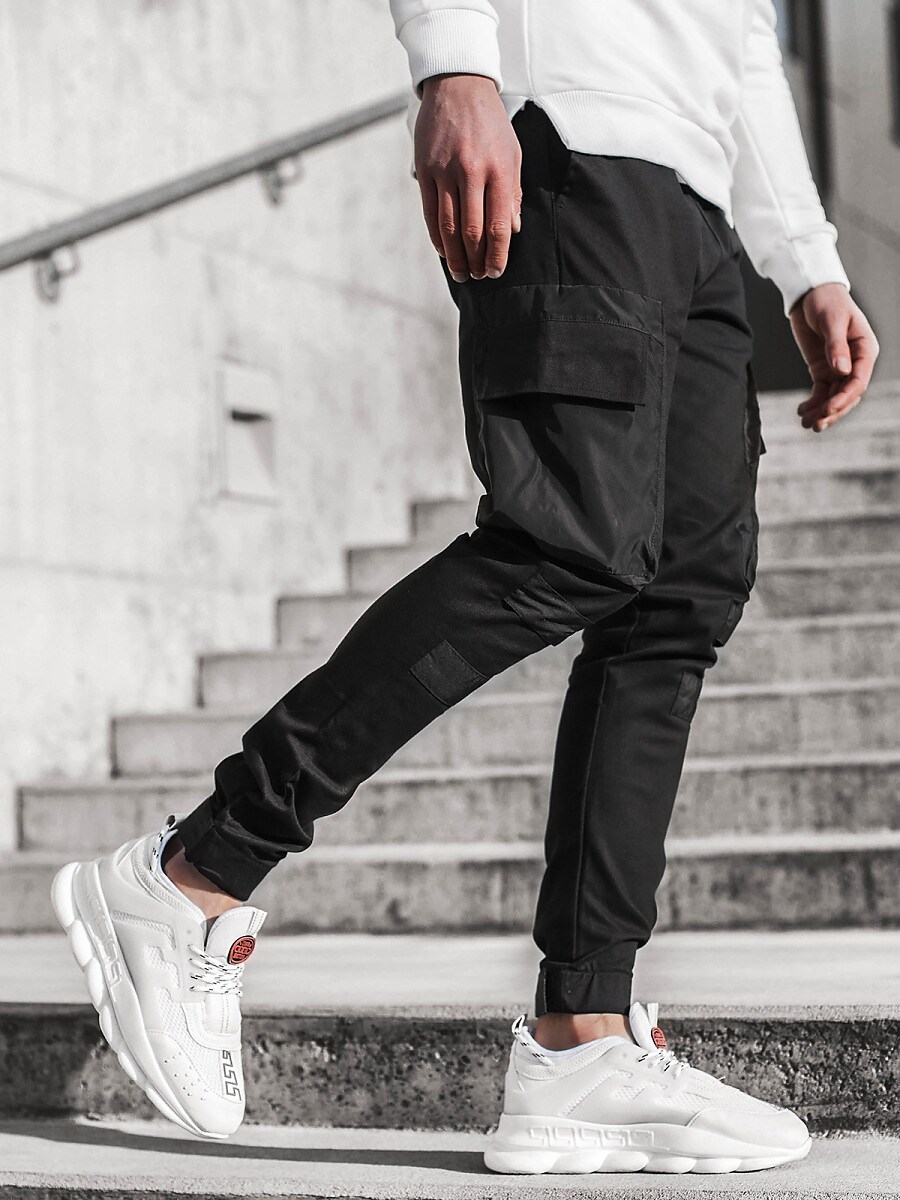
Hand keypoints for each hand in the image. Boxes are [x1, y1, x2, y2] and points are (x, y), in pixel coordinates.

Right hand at [414, 73, 522, 281]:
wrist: (458, 86)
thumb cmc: (490, 124)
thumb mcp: (512, 153)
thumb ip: (512, 193)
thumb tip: (512, 230)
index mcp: (498, 170)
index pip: (497, 226)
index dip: (497, 255)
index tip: (495, 271)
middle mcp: (471, 172)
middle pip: (471, 231)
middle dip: (476, 260)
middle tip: (478, 277)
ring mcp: (445, 171)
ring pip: (448, 227)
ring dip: (455, 256)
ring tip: (461, 273)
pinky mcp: (425, 170)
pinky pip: (430, 212)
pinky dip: (436, 237)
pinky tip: (443, 251)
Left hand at [790, 283, 879, 431]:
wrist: (810, 294)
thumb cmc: (826, 301)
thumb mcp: (832, 320)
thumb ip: (836, 345)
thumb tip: (843, 370)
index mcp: (865, 349)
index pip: (859, 380)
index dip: (845, 398)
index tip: (828, 409)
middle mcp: (855, 361)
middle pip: (847, 394)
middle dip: (832, 411)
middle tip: (816, 425)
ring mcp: (839, 367)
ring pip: (833, 396)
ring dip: (821, 411)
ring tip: (805, 424)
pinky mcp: (823, 369)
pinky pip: (820, 391)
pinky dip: (812, 403)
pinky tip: (801, 411)